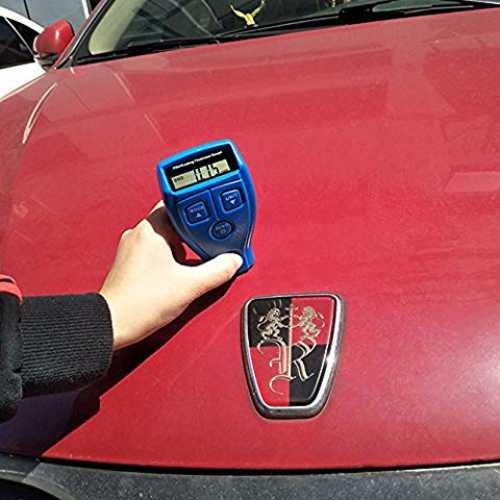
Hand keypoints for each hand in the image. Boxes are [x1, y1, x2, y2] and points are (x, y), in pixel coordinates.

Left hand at [100, 202, 242, 349]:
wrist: (113, 324)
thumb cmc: (140, 303)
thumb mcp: (190, 286)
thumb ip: (217, 271)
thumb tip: (232, 261)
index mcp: (151, 230)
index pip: (179, 204)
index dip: (201, 209)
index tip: (215, 217)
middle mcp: (139, 235)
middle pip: (175, 222)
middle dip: (195, 232)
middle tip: (211, 240)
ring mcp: (133, 249)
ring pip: (167, 238)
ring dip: (184, 247)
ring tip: (198, 258)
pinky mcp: (131, 264)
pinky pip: (157, 252)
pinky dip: (172, 258)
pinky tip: (181, 272)